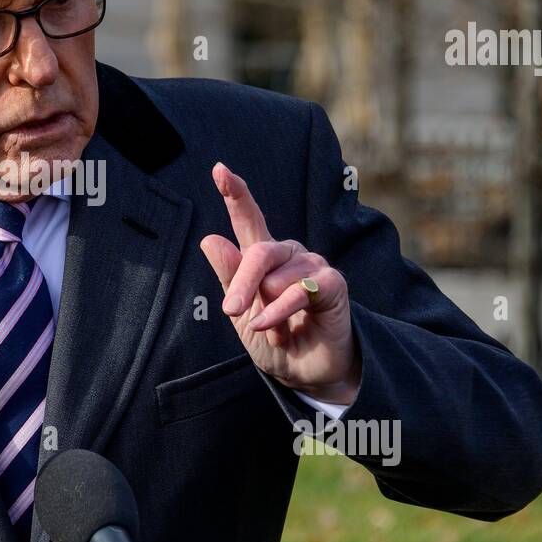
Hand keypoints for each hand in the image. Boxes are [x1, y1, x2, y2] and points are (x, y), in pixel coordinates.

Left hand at [199, 163, 359, 405]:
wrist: (305, 372)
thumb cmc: (273, 338)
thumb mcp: (242, 313)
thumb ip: (230, 277)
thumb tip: (210, 239)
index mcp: (263, 256)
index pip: (248, 219)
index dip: (235, 193)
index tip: (219, 169)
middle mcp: (289, 254)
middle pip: (258, 253)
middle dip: (242, 285)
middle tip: (231, 311)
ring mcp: (313, 265)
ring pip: (276, 278)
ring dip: (267, 310)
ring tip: (273, 328)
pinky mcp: (332, 284)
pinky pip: (299, 292)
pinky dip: (281, 313)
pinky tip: (275, 330)